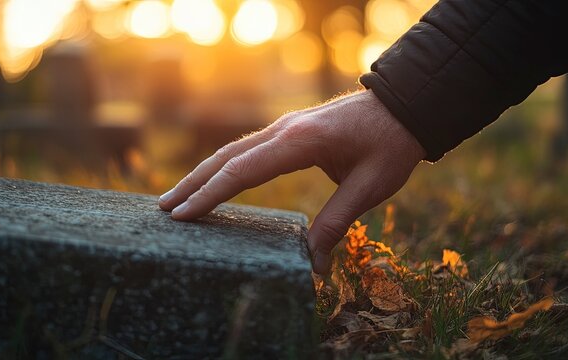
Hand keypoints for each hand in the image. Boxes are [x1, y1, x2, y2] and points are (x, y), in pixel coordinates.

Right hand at [158, 90, 425, 273]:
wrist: (406, 105)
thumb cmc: (391, 144)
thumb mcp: (370, 186)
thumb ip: (337, 222)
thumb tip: (313, 264)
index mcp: (299, 142)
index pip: (241, 172)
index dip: (209, 195)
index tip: (181, 215)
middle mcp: (284, 130)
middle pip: (226, 158)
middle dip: (193, 183)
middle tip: (162, 209)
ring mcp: (285, 126)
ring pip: (233, 150)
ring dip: (203, 173)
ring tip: (177, 196)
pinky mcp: (291, 130)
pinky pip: (249, 148)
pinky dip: (225, 165)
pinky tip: (216, 179)